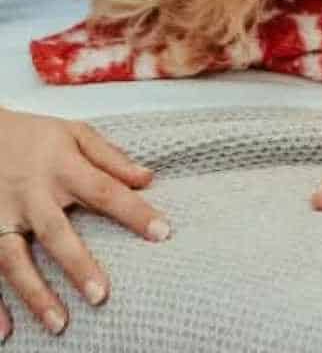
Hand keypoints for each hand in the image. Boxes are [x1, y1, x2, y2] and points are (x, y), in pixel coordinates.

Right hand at [0, 109, 169, 339]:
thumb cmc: (35, 136)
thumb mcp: (75, 133)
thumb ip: (111, 157)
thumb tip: (148, 178)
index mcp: (62, 167)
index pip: (104, 190)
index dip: (134, 212)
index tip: (162, 232)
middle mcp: (32, 194)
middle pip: (55, 232)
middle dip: (77, 264)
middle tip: (101, 295)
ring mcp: (2, 215)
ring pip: (15, 260)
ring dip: (35, 293)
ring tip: (59, 323)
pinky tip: (4, 332)